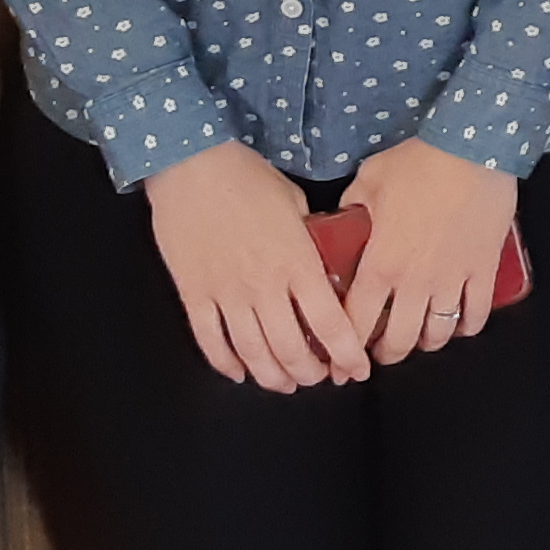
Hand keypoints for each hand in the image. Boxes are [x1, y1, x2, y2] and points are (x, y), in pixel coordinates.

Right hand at [141, 139, 367, 389]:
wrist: (192, 166)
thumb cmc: (248, 177)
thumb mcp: (296, 203)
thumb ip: (311, 238)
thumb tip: (325, 258)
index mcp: (297, 262)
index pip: (329, 323)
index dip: (346, 354)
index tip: (357, 370)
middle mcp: (264, 285)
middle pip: (291, 349)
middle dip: (310, 373)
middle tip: (320, 378)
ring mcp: (227, 293)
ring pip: (252, 353)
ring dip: (272, 376)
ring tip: (285, 383)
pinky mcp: (194, 294)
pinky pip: (211, 341)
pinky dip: (227, 364)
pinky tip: (240, 372)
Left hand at [336, 135, 522, 364]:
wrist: (473, 149)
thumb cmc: (418, 163)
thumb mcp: (369, 179)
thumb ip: (353, 204)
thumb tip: (347, 215)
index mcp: (380, 265)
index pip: (356, 323)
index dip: (345, 350)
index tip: (341, 362)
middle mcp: (414, 282)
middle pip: (398, 341)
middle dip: (386, 355)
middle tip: (381, 353)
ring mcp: (452, 280)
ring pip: (438, 334)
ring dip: (426, 343)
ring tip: (420, 338)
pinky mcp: (484, 270)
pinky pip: (476, 314)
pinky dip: (466, 327)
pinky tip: (459, 325)